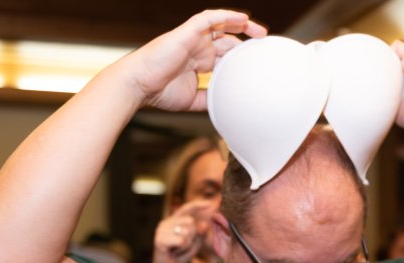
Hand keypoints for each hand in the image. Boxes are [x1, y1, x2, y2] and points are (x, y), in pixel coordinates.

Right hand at [123, 10, 266, 111]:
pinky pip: (209, 18)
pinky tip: (243, 18)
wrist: (139, 85)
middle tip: (264, 48)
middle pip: (228, 39)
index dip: (241, 57)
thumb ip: (211, 98)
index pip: (225, 55)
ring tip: (260, 32)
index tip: (257, 64)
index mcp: (199, 61)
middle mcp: (198, 48)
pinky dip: (226, 16)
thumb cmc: (159, 92)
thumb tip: (229, 106)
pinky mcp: (187, 32)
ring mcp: (193, 39)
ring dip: (242, 25)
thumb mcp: (193, 99)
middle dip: (247, 42)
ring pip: (222, 25)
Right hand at [148, 200, 216, 262]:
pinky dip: (181, 248)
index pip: (186, 208)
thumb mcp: (195, 244)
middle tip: (183, 246)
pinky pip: (181, 240)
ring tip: (178, 250)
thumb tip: (204, 224)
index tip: (210, 203)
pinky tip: (174, 252)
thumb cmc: (180, 256)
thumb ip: (201, 234)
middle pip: (190, 222)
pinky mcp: (160, 239)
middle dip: (192, 236)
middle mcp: (166, 223)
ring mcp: (161, 230)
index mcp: (173, 221)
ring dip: (187, 244)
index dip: (198, 204)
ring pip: (186, 232)